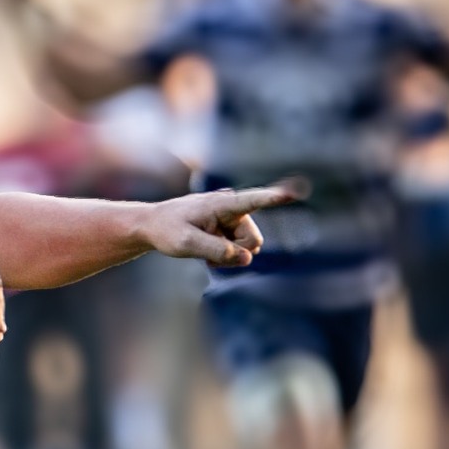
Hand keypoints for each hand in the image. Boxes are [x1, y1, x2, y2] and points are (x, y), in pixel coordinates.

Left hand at [133, 182, 301, 267]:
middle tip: (208, 254)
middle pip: (253, 241)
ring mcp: (233, 219)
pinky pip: (241, 250)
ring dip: (229, 256)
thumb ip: (216, 251)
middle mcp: (232, 208)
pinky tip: (207, 253)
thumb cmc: (166, 231)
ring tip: (204, 252)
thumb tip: (247, 258)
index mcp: (222, 204)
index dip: (276, 197)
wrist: (151, 226)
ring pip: (248, 248)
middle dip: (236, 253)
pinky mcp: (230, 228)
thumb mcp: (185, 244)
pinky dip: (226, 256)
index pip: (254, 200)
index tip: (296, 191)